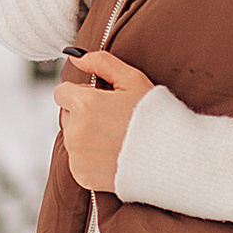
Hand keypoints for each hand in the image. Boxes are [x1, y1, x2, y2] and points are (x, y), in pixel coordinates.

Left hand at [54, 50, 153, 192]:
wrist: (170, 158)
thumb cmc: (155, 116)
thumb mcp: (132, 80)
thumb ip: (101, 62)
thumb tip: (74, 57)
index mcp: (84, 104)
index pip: (62, 92)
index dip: (82, 93)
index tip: (102, 100)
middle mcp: (75, 131)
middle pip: (67, 115)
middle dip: (82, 114)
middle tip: (112, 120)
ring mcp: (77, 156)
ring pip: (71, 138)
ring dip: (85, 135)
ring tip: (115, 138)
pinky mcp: (81, 175)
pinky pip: (77, 160)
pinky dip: (90, 158)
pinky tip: (112, 154)